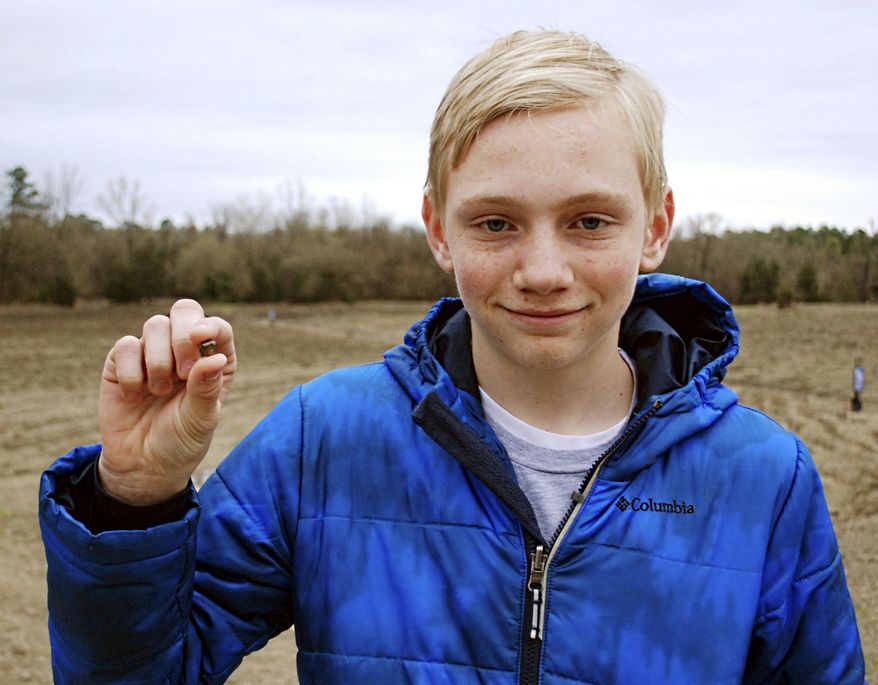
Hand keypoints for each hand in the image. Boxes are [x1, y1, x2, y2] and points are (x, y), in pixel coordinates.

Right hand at [97, 299, 236, 504]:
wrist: (142, 465)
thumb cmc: (181, 441)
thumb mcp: (201, 420)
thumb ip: (206, 388)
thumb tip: (214, 358)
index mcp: (216, 360)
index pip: (218, 327)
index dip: (209, 326)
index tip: (200, 338)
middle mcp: (186, 351)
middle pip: (185, 311)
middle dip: (182, 334)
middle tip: (182, 371)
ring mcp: (154, 352)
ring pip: (155, 325)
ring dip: (159, 360)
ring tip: (159, 391)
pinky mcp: (123, 361)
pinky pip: (125, 345)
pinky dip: (131, 371)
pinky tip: (135, 394)